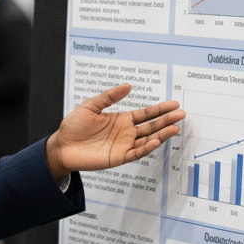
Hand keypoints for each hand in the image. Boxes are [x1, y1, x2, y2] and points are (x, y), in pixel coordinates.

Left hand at [45, 83, 184, 179]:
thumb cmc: (74, 126)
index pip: (146, 114)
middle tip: (181, 114)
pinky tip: (156, 141)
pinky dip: (146, 147)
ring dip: (161, 134)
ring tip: (175, 128)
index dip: (160, 109)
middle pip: (151, 126)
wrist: (62, 146)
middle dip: (166, 120)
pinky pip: (135, 152)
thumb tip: (128, 86)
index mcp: (121, 120)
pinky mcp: (118, 157)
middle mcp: (126, 133)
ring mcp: (123, 145)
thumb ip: (109, 97)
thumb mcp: (90, 106)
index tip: (174, 104)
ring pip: (147, 139)